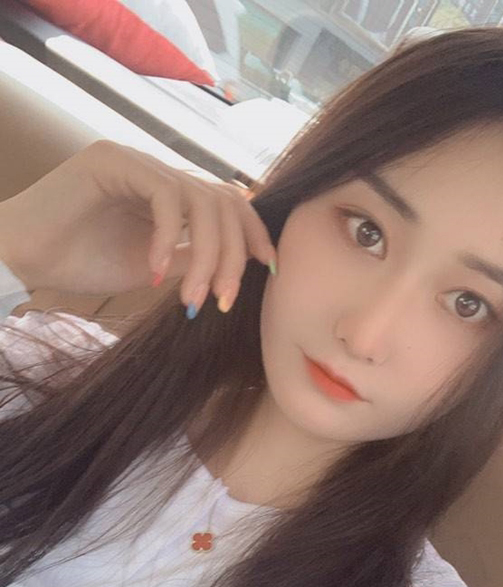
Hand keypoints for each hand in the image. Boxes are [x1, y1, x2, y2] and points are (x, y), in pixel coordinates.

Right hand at [0, 139, 276, 310]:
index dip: (253, 232)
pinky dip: (167, 237)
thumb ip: (190, 258)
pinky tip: (155, 272)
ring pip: (199, 199)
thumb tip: (233, 265)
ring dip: (204, 255)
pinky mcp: (112, 161)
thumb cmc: (81, 264)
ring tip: (190, 298)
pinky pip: (164, 195)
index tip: (267, 269)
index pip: (228, 202)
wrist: (25, 258)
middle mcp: (157, 170)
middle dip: (231, 255)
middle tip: (223, 300)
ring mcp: (135, 161)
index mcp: (170, 193)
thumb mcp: (152, 267)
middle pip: (222, 201)